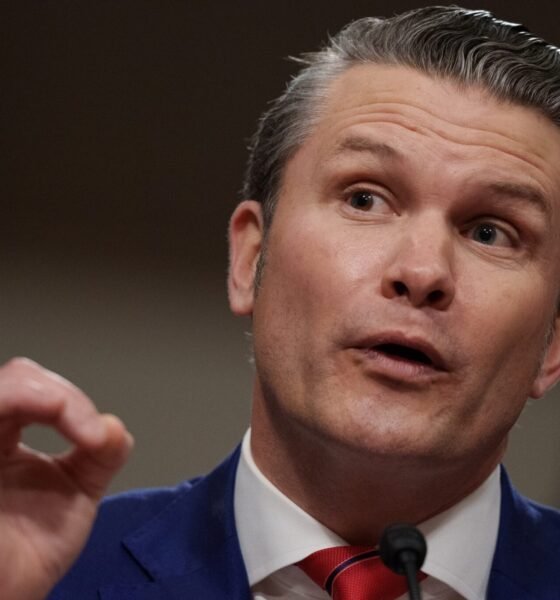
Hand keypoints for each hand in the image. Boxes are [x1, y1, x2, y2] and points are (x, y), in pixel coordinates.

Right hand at [0, 357, 132, 599]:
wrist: (8, 595)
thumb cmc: (27, 553)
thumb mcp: (76, 493)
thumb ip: (101, 455)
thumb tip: (114, 427)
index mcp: (4, 437)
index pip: (33, 388)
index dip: (70, 401)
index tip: (98, 438)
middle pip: (16, 379)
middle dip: (61, 397)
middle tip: (89, 434)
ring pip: (0, 390)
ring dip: (43, 399)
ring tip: (75, 428)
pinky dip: (22, 405)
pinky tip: (54, 426)